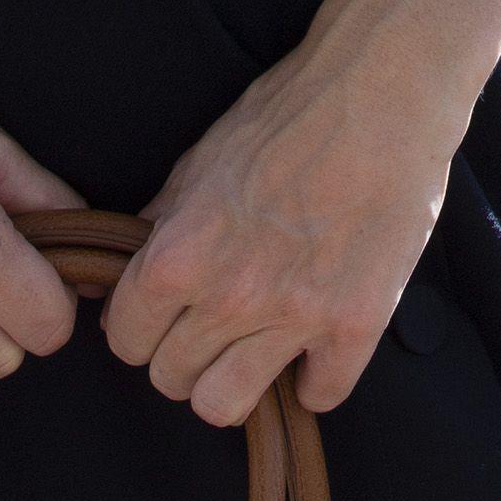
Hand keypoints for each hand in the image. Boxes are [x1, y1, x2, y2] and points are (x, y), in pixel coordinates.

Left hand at [104, 29, 468, 426]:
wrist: (383, 92)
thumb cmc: (288, 116)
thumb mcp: (198, 163)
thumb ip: (159, 228)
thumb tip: (117, 278)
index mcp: (178, 257)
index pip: (125, 341)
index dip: (139, 330)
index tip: (163, 318)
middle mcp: (230, 297)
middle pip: (170, 381)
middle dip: (182, 357)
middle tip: (210, 330)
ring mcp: (293, 318)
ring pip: (223, 407)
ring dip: (232, 384)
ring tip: (252, 353)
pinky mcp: (354, 327)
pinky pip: (316, 397)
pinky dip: (314, 378)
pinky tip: (315, 345)